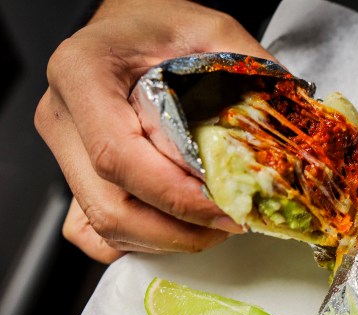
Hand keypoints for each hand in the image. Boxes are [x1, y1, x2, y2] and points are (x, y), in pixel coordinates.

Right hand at [35, 0, 275, 263]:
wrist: (127, 28)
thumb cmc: (157, 25)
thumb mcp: (212, 31)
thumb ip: (251, 73)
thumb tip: (290, 132)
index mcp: (83, 74)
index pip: (119, 156)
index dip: (175, 197)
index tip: (225, 208)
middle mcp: (63, 117)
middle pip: (111, 205)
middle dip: (179, 229)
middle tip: (231, 222)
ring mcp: (63, 151)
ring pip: (104, 226)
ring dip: (166, 239)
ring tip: (214, 225)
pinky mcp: (73, 174)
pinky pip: (92, 231)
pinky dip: (138, 241)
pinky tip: (174, 227)